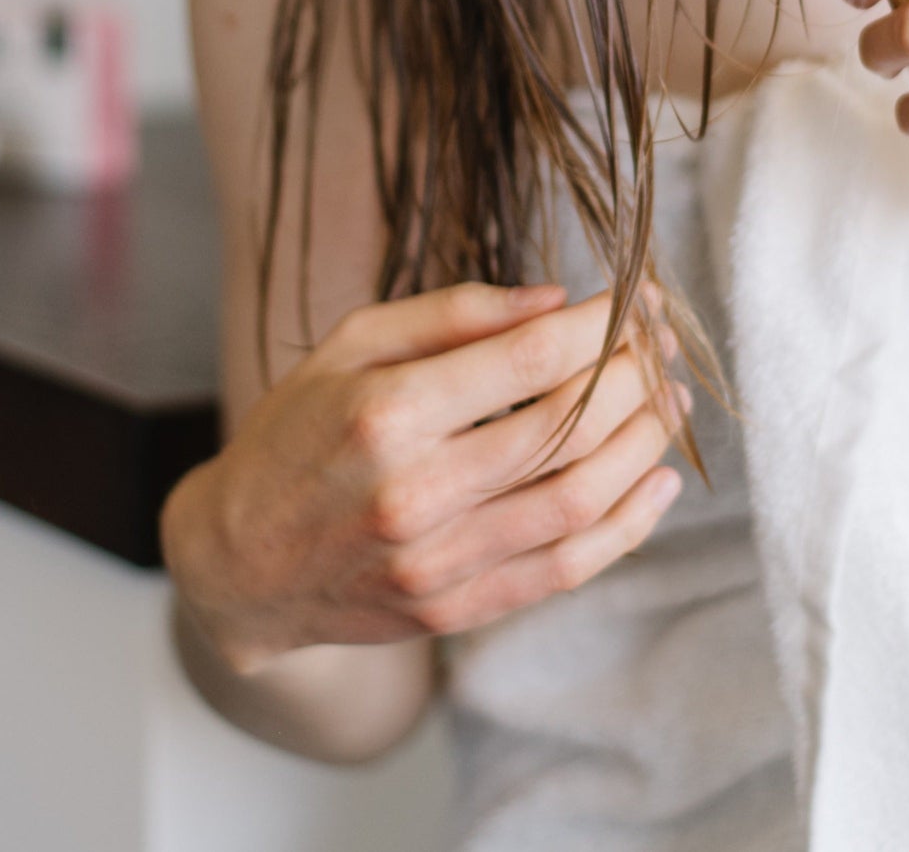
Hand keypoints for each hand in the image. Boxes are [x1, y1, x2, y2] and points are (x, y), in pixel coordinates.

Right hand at [162, 281, 691, 670]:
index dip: (601, 325)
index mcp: (386, 413)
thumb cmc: (298, 433)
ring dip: (642, 445)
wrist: (238, 563)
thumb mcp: (352, 344)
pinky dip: (626, 526)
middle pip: (563, 428)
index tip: (636, 299)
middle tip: (662, 344)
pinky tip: (657, 482)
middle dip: (633, 376)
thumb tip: (555, 301)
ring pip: (576, 500)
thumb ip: (453, 314)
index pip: (528, 361)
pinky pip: (564, 569)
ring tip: (671, 403)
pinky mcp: (454, 609)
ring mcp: (437, 561)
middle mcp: (415, 492)